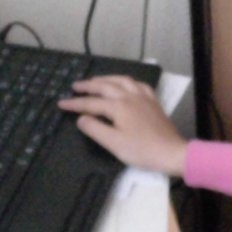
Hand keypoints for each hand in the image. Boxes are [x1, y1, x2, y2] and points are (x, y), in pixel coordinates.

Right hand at [58, 76, 188, 175]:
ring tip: (96, 81)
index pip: (91, 103)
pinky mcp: (153, 101)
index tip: (61, 103)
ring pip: (122, 80)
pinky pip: (137, 84)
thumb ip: (95, 129)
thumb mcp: (113, 143)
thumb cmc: (141, 150)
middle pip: (105, 86)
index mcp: (118, 106)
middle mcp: (130, 96)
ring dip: (106, 79)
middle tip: (75, 86)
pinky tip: (124, 84)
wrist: (170, 152)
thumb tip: (81, 118)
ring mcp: (143, 97)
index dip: (75, 103)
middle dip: (88, 86)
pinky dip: (126, 82)